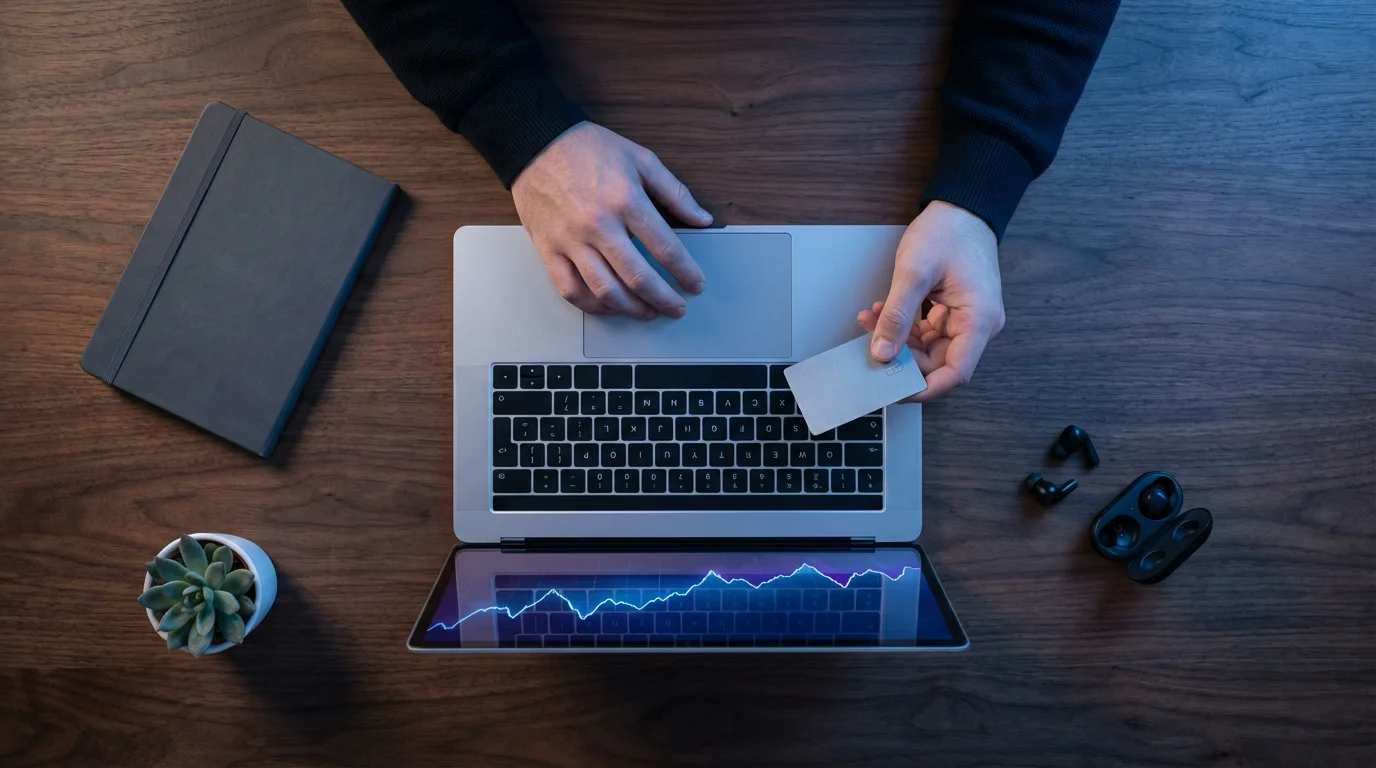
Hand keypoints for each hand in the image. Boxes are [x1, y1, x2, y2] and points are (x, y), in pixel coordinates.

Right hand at [511, 121, 712, 318]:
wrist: (535, 142)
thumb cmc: (588, 149)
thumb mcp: (641, 159)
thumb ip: (675, 192)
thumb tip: (702, 219)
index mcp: (626, 200)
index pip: (665, 248)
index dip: (686, 272)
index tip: (695, 285)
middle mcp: (599, 225)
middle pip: (638, 277)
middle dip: (664, 300)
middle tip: (677, 308)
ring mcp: (571, 240)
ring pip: (605, 291)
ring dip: (632, 309)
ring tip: (648, 312)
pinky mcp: (549, 250)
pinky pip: (571, 290)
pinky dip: (593, 306)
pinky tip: (610, 307)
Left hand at [859, 201, 1004, 401]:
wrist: (962, 205)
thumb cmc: (949, 231)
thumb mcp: (914, 273)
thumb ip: (897, 316)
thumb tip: (882, 353)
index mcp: (979, 320)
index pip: (955, 373)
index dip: (923, 387)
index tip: (894, 389)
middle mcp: (978, 324)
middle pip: (938, 362)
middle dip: (902, 357)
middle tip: (870, 346)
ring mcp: (967, 318)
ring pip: (929, 347)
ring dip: (898, 339)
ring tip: (871, 319)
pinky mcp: (954, 310)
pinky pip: (927, 330)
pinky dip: (904, 326)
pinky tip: (882, 312)